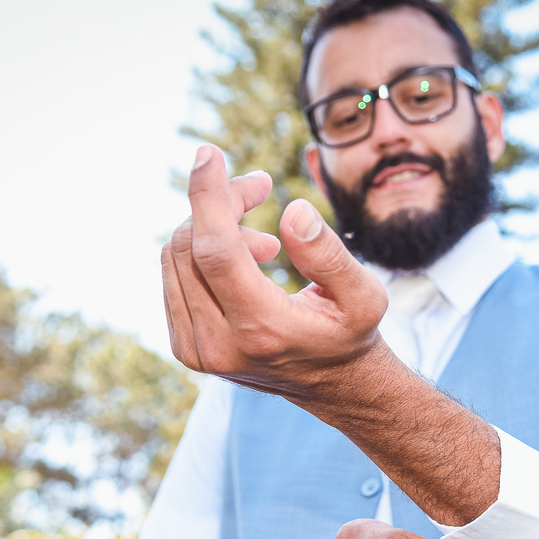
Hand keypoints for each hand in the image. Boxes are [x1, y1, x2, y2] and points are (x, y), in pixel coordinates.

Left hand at [162, 144, 389, 401]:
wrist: (330, 384)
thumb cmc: (350, 331)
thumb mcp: (364, 296)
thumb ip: (330, 255)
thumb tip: (292, 211)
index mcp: (262, 330)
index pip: (216, 251)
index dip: (209, 196)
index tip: (209, 153)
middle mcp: (218, 345)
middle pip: (193, 246)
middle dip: (222, 203)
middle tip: (261, 187)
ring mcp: (196, 350)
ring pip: (176, 256)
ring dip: (213, 227)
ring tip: (265, 242)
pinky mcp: (185, 347)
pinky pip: (174, 274)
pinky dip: (202, 251)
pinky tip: (243, 261)